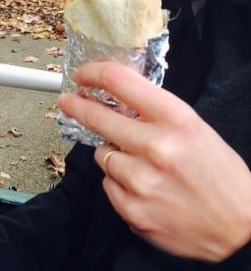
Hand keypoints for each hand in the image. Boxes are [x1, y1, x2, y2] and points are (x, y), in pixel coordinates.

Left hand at [58, 61, 250, 261]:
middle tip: (68, 101)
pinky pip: (108, 185)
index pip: (119, 81)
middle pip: (96, 115)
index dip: (93, 73)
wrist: (241, 228)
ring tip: (141, 163)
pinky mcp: (133, 211)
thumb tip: (116, 97)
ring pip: (102, 154)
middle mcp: (156, 146)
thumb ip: (154, 111)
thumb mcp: (193, 126)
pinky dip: (120, 183)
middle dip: (77, 105)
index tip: (83, 75)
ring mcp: (142, 181)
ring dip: (112, 154)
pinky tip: (145, 187)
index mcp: (175, 118)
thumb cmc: (220, 173)